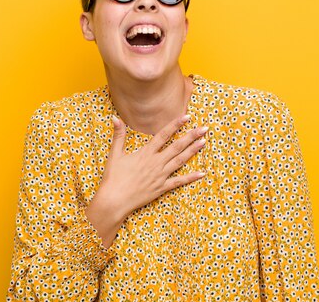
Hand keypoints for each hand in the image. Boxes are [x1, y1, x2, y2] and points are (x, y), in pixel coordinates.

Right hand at [85, 114, 207, 247]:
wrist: (114, 200)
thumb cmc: (113, 178)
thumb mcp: (115, 154)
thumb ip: (119, 135)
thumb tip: (115, 117)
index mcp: (145, 153)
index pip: (163, 135)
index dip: (176, 125)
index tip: (187, 117)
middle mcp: (156, 163)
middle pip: (177, 146)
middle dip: (191, 136)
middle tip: (204, 128)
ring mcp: (160, 176)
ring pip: (180, 161)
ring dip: (193, 151)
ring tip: (204, 142)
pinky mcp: (161, 188)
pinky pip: (179, 182)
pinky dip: (191, 177)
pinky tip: (201, 173)